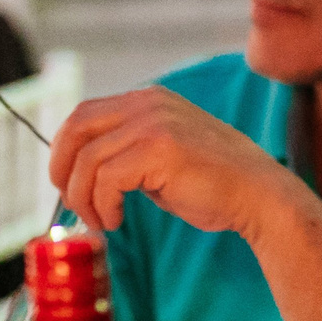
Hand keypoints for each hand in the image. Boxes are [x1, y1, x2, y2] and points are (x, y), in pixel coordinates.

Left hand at [49, 86, 304, 237]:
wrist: (259, 195)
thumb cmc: (213, 185)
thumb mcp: (162, 157)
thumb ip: (128, 153)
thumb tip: (81, 173)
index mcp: (149, 100)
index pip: (83, 114)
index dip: (64, 150)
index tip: (66, 183)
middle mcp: (148, 103)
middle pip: (76, 129)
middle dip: (62, 170)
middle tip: (72, 204)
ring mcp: (154, 122)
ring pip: (87, 160)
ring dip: (84, 198)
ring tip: (102, 221)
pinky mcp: (159, 148)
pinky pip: (107, 179)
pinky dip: (104, 205)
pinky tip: (116, 220)